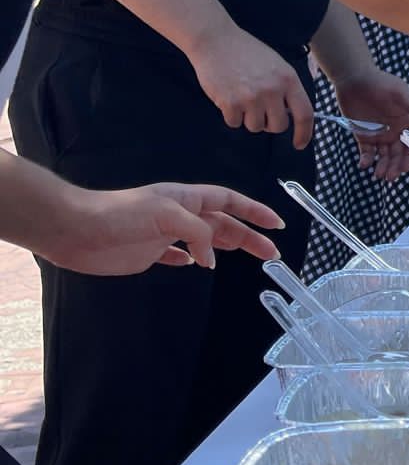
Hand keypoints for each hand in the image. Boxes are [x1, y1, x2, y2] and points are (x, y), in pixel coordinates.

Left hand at [36, 182, 284, 274]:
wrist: (76, 230)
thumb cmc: (120, 215)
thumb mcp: (165, 214)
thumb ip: (196, 232)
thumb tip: (211, 257)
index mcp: (186, 198)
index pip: (228, 202)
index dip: (254, 211)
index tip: (276, 225)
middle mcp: (180, 214)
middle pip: (223, 223)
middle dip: (249, 236)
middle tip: (272, 254)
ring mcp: (165, 234)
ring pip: (206, 240)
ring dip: (228, 247)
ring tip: (249, 258)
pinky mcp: (149, 253)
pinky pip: (178, 255)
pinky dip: (192, 259)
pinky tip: (199, 266)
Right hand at [187, 27, 313, 145]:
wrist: (215, 41)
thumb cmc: (246, 52)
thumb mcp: (276, 64)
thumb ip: (286, 87)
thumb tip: (291, 114)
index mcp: (288, 79)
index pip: (304, 114)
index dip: (304, 133)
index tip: (299, 144)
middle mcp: (272, 90)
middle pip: (278, 126)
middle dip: (270, 123)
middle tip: (260, 110)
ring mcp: (251, 98)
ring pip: (255, 127)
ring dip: (248, 118)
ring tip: (242, 97)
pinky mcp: (230, 103)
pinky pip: (234, 123)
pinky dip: (231, 115)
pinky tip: (228, 96)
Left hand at [332, 71, 408, 181]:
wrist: (354, 78)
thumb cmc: (380, 82)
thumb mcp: (400, 94)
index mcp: (406, 122)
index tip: (406, 168)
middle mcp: (394, 131)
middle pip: (398, 154)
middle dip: (396, 166)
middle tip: (390, 176)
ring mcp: (378, 134)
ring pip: (383, 156)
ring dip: (382, 166)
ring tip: (378, 174)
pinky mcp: (362, 135)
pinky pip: (367, 152)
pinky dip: (366, 160)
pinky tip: (364, 164)